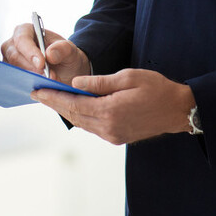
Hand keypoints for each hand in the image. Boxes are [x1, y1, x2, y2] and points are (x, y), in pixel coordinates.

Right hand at [1, 23, 90, 83]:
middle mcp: (13, 44)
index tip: (41, 64)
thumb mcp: (70, 50)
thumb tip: (49, 54)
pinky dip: (27, 85)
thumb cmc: (65, 55)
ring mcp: (9, 60)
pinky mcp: (11, 74)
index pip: (22, 39)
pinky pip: (14, 81)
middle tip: (49, 77)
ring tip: (49, 82)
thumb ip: (62, 49)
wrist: (65, 70)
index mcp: (25, 31)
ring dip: (31, 78)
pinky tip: (40, 88)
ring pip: (13, 71)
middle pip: (15, 57)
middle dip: (32, 69)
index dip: (30, 52)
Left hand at [31, 68, 195, 144]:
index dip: (53, 97)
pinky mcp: (117, 137)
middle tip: (37, 94)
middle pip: (73, 115)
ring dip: (65, 111)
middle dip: (54, 104)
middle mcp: (108, 127)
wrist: (178, 110)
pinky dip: (80, 117)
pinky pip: (92, 127)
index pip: (73, 104)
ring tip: (51, 99)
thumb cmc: (156, 89)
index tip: (37, 91)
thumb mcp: (128, 77)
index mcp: (110, 110)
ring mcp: (112, 135)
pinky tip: (73, 108)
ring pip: (81, 123)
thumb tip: (75, 84)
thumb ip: (100, 82)